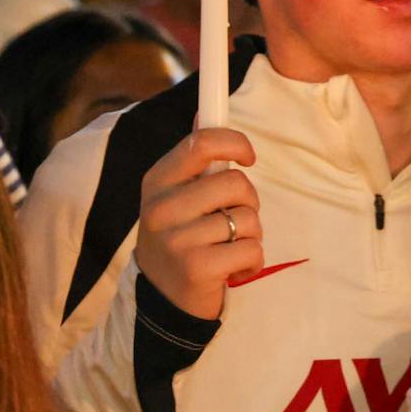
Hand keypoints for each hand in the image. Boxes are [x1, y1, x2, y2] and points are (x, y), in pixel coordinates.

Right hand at [136, 128, 262, 319]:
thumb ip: (193, 159)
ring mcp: (177, 239)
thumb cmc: (180, 236)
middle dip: (248, 201)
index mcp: (158, 180)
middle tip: (233, 219)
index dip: (235, 142)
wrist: (163, 298)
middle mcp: (162, 207)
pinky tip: (231, 270)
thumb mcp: (176, 195)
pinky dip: (252, 262)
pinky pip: (252, 250)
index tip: (249, 156)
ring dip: (250, 235)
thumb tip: (203, 113)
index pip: (202, 142)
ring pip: (248, 218)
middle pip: (235, 182)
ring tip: (227, 247)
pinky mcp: (197, 268)